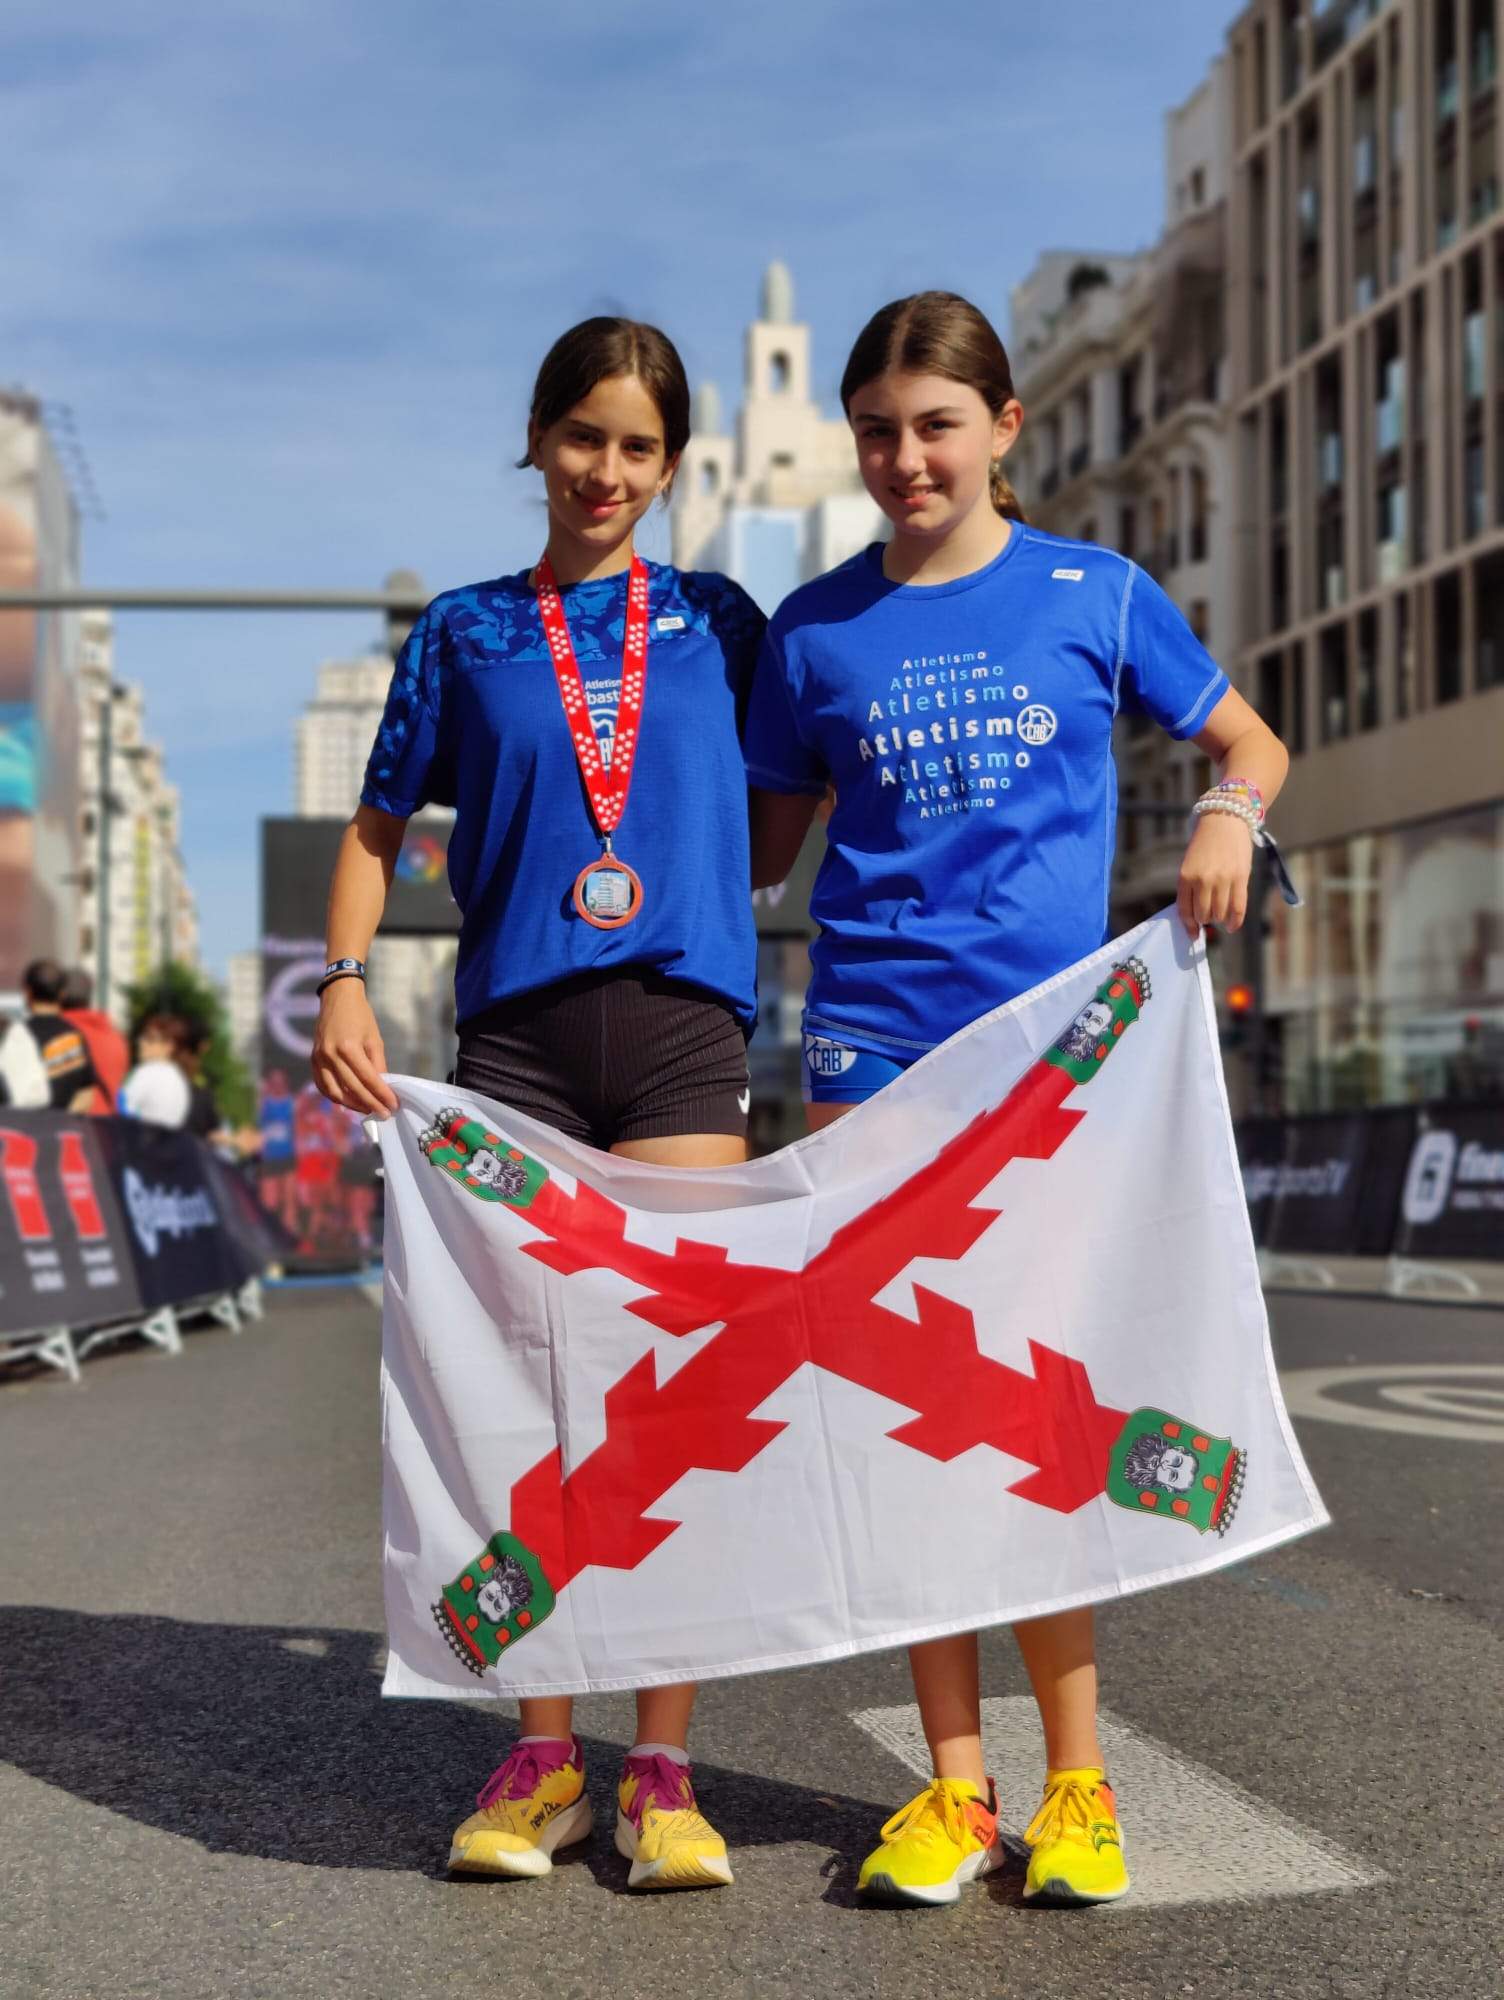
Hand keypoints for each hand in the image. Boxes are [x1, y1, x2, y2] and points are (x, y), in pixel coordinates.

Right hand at [311, 979, 398, 1116]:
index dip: (382, 1095)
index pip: (368, 1079)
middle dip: (370, 1104)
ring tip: (368, 1110)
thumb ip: (378, 1065)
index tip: (393, 1105)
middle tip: (384, 1113)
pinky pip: (323, 1086)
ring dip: (352, 1105)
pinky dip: (335, 1097)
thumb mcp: (375, 1039)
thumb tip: (383, 1089)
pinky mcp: (313, 1060)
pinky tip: (349, 1102)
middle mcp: (330, 1055)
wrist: (337, 998)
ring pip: (335, 1093)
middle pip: (352, 1089)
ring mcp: (319, 1059)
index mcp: (348, 1047)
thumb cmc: (360, 1016)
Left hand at [1176, 813, 1253, 941]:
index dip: (1189, 926)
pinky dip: (1235, 921)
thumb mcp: (1190, 863)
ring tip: (1220, 915)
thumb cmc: (1205, 843)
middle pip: (1203, 915)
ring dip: (1219, 919)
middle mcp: (1203, 879)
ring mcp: (1223, 879)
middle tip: (1208, 916)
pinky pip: (1238, 908)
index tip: (1192, 934)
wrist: (1225, 819)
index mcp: (1186, 876)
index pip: (1184, 910)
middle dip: (1205, 920)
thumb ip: (1191, 886)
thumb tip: (1195, 914)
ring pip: (1220, 914)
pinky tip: (1232, 926)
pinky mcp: (1241, 878)